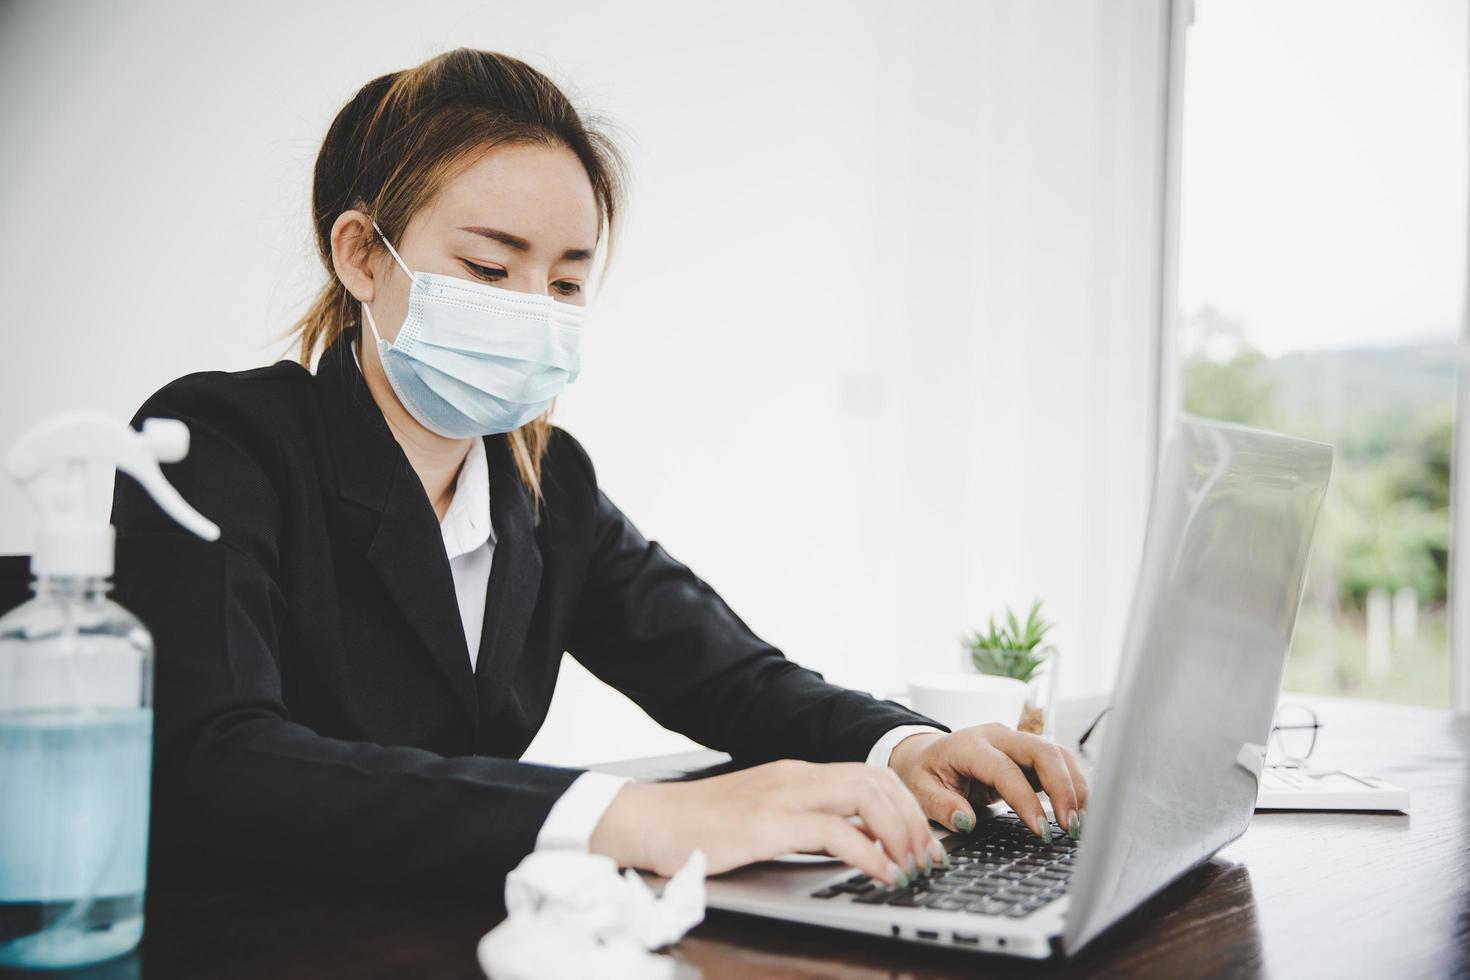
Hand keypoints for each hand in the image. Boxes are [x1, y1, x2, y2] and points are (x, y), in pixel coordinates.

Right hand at [588, 759, 949, 886]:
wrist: (649, 822)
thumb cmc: (700, 828)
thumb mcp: (764, 820)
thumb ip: (805, 825)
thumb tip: (855, 847)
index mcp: (797, 775)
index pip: (872, 774)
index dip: (908, 806)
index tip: (925, 843)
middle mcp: (796, 777)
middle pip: (878, 781)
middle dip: (914, 820)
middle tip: (927, 860)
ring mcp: (782, 796)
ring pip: (866, 796)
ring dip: (899, 833)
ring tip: (910, 868)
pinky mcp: (767, 824)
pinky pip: (835, 832)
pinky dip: (868, 852)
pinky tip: (880, 873)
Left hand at [886, 724, 1088, 840]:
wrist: (927, 754)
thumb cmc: (925, 772)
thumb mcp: (920, 791)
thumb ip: (941, 806)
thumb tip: (965, 821)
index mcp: (969, 745)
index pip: (1006, 770)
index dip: (1027, 800)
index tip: (1041, 830)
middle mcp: (998, 736)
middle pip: (1043, 752)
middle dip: (1064, 788)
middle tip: (1071, 826)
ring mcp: (1016, 741)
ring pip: (1057, 753)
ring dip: (1074, 786)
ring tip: (1079, 822)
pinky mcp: (1028, 752)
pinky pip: (1058, 762)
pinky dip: (1072, 784)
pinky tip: (1076, 810)